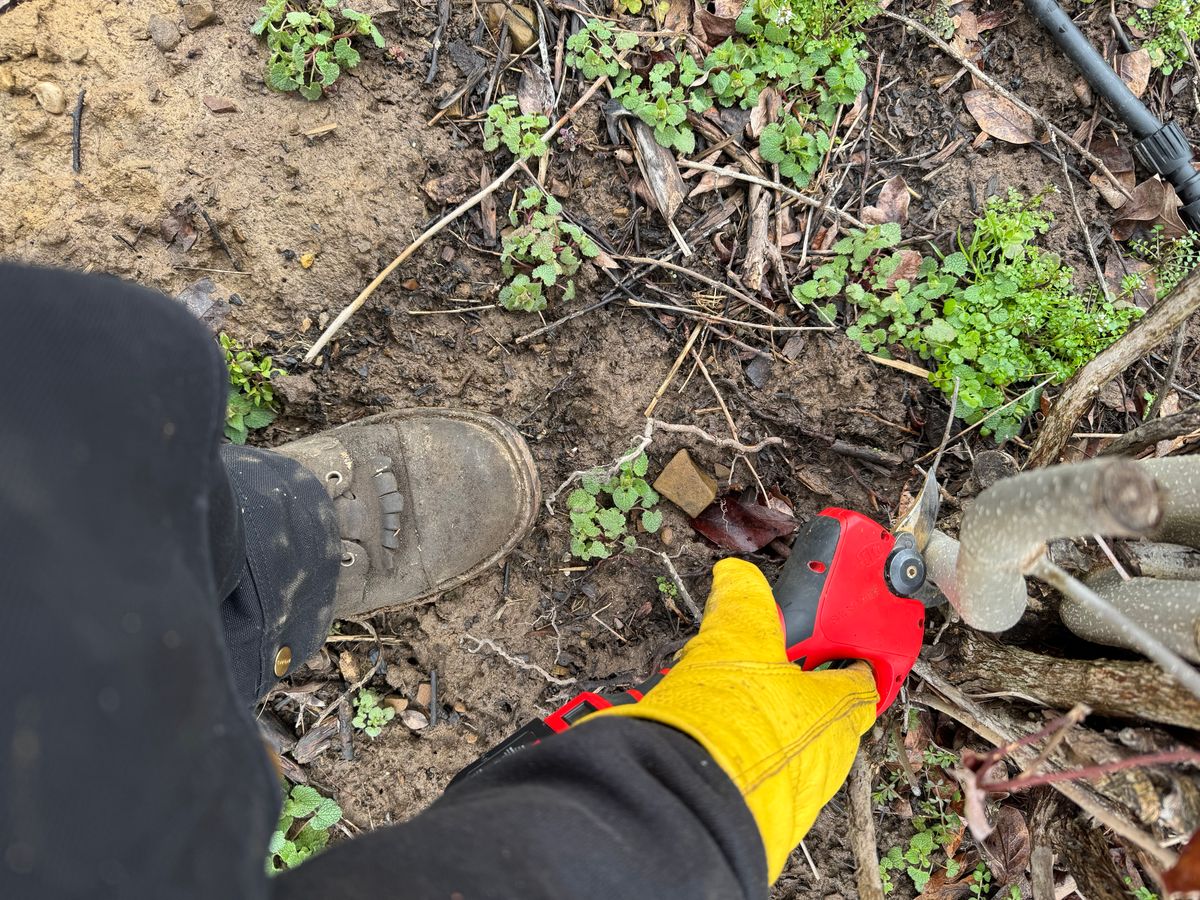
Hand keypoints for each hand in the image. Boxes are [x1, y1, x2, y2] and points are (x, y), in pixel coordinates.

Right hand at [588, 558, 877, 878]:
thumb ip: (741, 600)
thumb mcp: (735, 637)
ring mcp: (797, 792)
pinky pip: (764, 774)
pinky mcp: (762, 816)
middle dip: (801, 688)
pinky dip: (747, 751)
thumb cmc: (730, 722)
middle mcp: (827, 758)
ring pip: (794, 747)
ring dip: (770, 720)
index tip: (843, 646)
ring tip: (729, 697)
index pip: (864, 680)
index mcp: (837, 712)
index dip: (854, 656)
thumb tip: (736, 575)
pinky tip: (714, 735)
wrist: (688, 801)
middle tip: (769, 663)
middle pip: (826, 714)